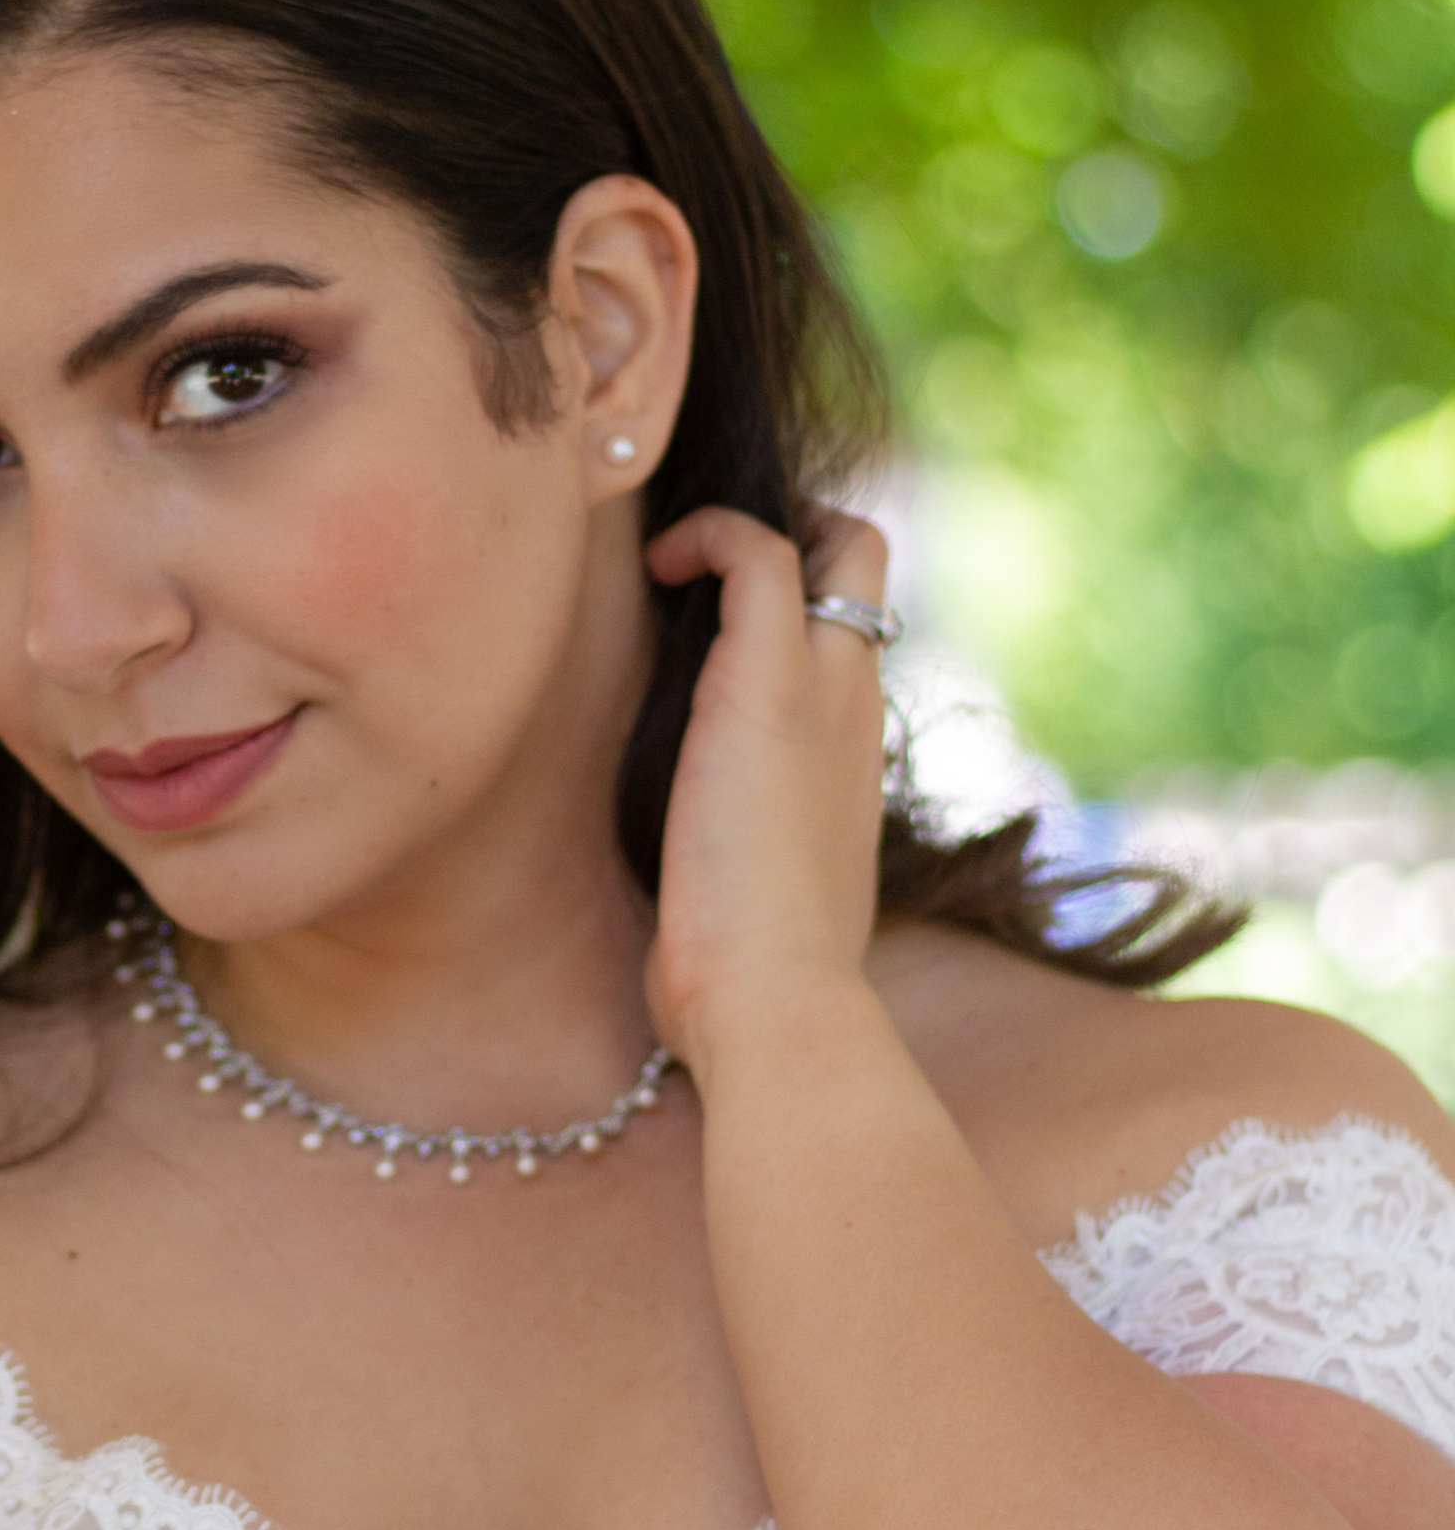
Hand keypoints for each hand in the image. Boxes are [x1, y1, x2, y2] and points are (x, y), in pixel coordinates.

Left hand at [641, 505, 890, 1076]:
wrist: (776, 1004)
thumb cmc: (752, 982)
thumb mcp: (756, 899)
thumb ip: (741, 860)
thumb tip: (698, 871)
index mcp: (852, 760)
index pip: (853, 642)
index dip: (805, 603)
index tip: (722, 613)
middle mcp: (857, 712)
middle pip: (870, 570)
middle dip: (804, 531)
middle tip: (714, 557)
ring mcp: (828, 692)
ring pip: (845, 545)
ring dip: (756, 525)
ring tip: (676, 555)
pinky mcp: (770, 685)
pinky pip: (761, 554)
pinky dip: (712, 532)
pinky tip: (659, 564)